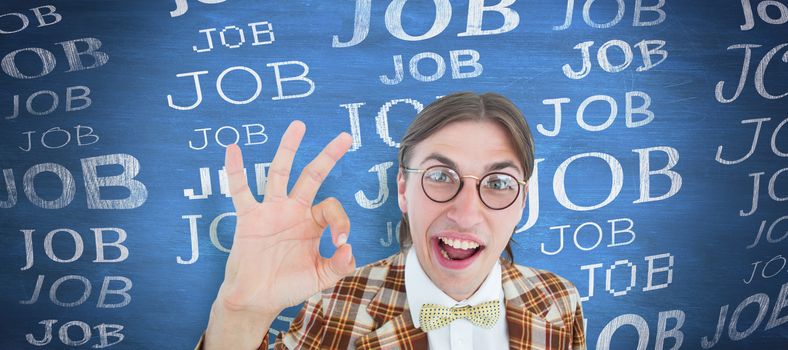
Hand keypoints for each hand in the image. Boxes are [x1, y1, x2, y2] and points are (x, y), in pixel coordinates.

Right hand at [215, 120, 355, 316]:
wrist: (256, 298)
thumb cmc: (287, 286)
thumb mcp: (320, 278)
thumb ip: (338, 265)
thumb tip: (349, 249)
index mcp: (312, 223)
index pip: (331, 208)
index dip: (341, 222)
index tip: (339, 243)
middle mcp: (294, 211)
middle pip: (312, 175)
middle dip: (328, 156)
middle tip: (346, 137)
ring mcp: (271, 211)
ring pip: (280, 173)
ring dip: (288, 149)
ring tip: (298, 126)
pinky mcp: (249, 217)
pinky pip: (240, 190)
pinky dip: (235, 170)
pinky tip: (234, 149)